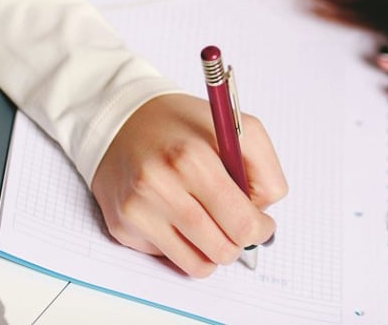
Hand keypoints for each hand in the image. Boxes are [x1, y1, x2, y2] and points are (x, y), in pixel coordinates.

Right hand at [91, 93, 287, 276]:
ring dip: (215, 250)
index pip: (242, 223)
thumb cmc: (184, 127)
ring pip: (199, 266)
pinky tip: (182, 220)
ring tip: (213, 221)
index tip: (262, 223)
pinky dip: (186, 247)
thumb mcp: (239, 129)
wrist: (123, 123)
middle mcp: (160, 187)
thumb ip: (264, 170)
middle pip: (222, 250)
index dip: (261, 228)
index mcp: (192, 159)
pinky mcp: (123, 227)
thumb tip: (263, 214)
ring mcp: (138, 211)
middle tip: (240, 225)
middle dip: (240, 242)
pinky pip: (171, 259)